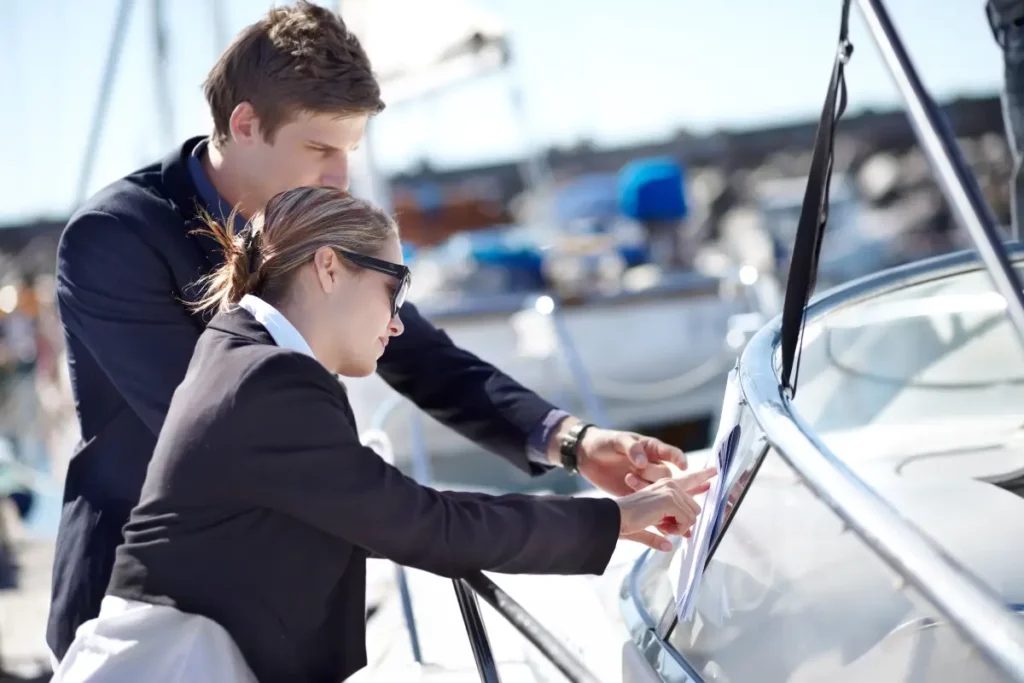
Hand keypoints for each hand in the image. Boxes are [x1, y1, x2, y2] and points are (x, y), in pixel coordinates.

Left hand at [561, 423, 687, 496]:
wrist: (586, 456)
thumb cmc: (604, 442)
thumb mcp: (617, 440)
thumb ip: (631, 448)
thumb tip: (643, 462)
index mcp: (651, 448)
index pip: (672, 453)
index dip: (680, 459)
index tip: (683, 466)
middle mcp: (652, 465)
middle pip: (666, 475)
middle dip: (653, 474)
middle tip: (636, 471)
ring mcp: (644, 480)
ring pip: (658, 489)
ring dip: (647, 487)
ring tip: (628, 479)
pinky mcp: (635, 493)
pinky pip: (647, 500)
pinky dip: (645, 501)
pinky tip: (634, 495)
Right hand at [616, 467, 717, 550]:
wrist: (614, 518)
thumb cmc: (628, 521)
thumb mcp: (653, 524)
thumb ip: (668, 529)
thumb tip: (680, 540)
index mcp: (665, 486)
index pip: (689, 480)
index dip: (703, 477)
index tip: (714, 471)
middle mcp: (670, 483)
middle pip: (695, 508)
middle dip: (682, 522)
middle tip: (665, 528)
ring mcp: (671, 490)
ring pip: (692, 515)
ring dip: (679, 527)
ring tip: (661, 526)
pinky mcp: (670, 499)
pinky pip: (687, 521)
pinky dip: (678, 530)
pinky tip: (662, 527)